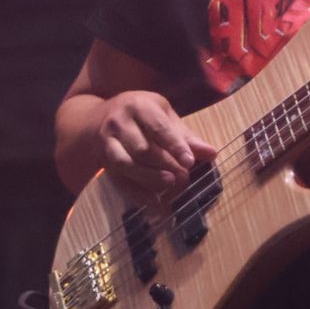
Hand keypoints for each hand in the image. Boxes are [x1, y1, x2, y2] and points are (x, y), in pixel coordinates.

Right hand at [94, 90, 218, 203]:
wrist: (97, 117)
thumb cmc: (140, 114)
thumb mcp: (162, 115)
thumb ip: (185, 136)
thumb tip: (212, 153)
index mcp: (138, 107)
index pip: (158, 128)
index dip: (175, 146)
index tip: (189, 162)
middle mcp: (119, 123)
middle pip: (141, 148)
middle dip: (163, 164)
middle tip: (183, 176)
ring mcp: (106, 142)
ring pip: (125, 164)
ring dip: (148, 177)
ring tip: (170, 184)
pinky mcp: (101, 160)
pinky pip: (118, 180)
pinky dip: (136, 192)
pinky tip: (154, 201)